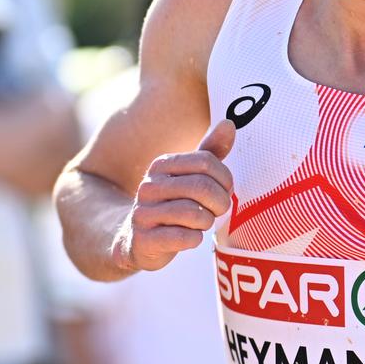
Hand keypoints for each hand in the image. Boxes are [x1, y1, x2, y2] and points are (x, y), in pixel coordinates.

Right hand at [113, 119, 235, 272]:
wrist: (135, 239)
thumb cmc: (171, 204)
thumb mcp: (188, 176)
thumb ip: (209, 152)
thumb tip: (229, 123)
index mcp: (162, 165)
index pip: (206, 162)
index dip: (225, 179)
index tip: (224, 191)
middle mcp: (149, 186)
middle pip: (202, 187)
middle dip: (220, 203)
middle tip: (219, 211)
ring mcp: (143, 213)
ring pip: (194, 214)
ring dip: (207, 222)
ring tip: (201, 223)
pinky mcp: (144, 239)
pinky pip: (184, 237)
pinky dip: (195, 239)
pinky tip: (189, 237)